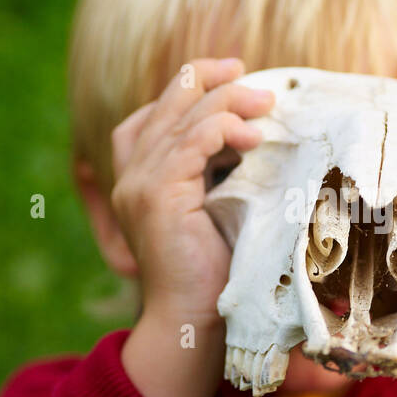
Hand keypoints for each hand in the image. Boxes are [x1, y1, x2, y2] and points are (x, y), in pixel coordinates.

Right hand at [112, 57, 273, 396]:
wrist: (193, 320)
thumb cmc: (214, 272)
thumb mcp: (216, 209)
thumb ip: (218, 173)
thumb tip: (254, 134)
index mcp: (138, 177)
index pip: (153, 114)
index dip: (190, 87)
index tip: (234, 77)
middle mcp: (130, 175)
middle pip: (166, 104)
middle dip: (209, 79)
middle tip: (253, 78)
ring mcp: (138, 183)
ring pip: (182, 116)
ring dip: (229, 102)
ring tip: (266, 104)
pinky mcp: (155, 195)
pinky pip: (191, 140)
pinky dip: (224, 128)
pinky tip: (253, 137)